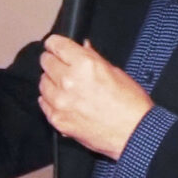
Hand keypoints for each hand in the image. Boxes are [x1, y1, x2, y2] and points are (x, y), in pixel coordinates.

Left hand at [38, 36, 154, 159]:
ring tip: (65, 86)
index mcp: (84, 65)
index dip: (55, 44)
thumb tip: (82, 47)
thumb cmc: (130, 103)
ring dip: (51, 81)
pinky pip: (43, 103)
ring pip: (42, 82)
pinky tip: (63, 100)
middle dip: (53, 61)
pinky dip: (50, 100)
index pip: (55, 44)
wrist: (134, 133)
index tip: (55, 46)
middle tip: (62, 66)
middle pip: (46, 62)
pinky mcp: (57, 119)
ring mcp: (60, 102)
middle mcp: (68, 81)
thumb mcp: (115, 71)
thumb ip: (93, 58)